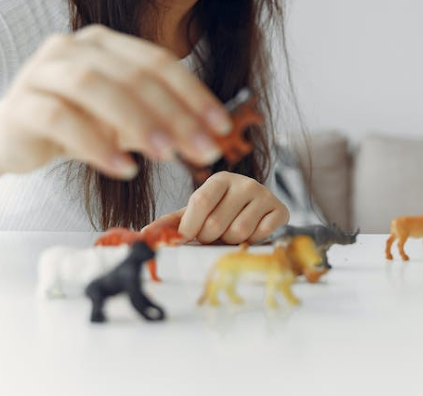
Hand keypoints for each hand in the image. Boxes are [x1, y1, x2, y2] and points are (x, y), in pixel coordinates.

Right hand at [0, 24, 232, 179]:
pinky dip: (95, 144)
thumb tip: (214, 134)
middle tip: (203, 149)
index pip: (158, 62)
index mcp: (105, 43)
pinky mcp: (20, 103)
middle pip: (133, 75)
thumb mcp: (124, 121)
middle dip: (175, 113)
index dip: (194, 94)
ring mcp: (42, 70)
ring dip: (137, 122)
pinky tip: (121, 167)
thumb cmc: (76, 124)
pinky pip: (60, 118)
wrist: (9, 138)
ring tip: (165, 155)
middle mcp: (73, 47)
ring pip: (95, 87)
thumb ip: (161, 119)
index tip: (222, 127)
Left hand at [153, 171, 288, 243]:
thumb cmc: (220, 214)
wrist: (257, 213)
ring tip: (232, 233)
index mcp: (219, 180)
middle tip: (214, 234)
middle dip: (211, 238)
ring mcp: (265, 194)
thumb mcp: (194, 214)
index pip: (200, 202)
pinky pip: (260, 235)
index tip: (186, 238)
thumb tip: (142, 236)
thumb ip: (169, 224)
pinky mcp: (281, 210)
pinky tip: (252, 233)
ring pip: (238, 233)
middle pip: (217, 224)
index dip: (190, 226)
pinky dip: (252, 242)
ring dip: (231, 242)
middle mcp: (244, 182)